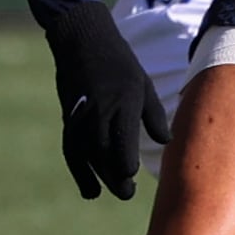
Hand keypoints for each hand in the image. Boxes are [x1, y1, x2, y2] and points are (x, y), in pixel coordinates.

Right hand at [43, 0, 168, 199]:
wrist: (81, 40)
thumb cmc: (119, 62)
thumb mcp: (142, 83)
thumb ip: (154, 115)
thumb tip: (165, 142)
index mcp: (122, 102)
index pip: (121, 139)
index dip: (124, 161)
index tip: (132, 174)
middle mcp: (99, 112)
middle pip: (103, 153)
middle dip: (113, 177)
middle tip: (127, 194)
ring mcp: (80, 116)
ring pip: (87, 156)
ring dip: (97, 177)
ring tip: (110, 194)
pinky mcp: (69, 120)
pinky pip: (72, 152)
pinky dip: (80, 172)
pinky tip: (90, 190)